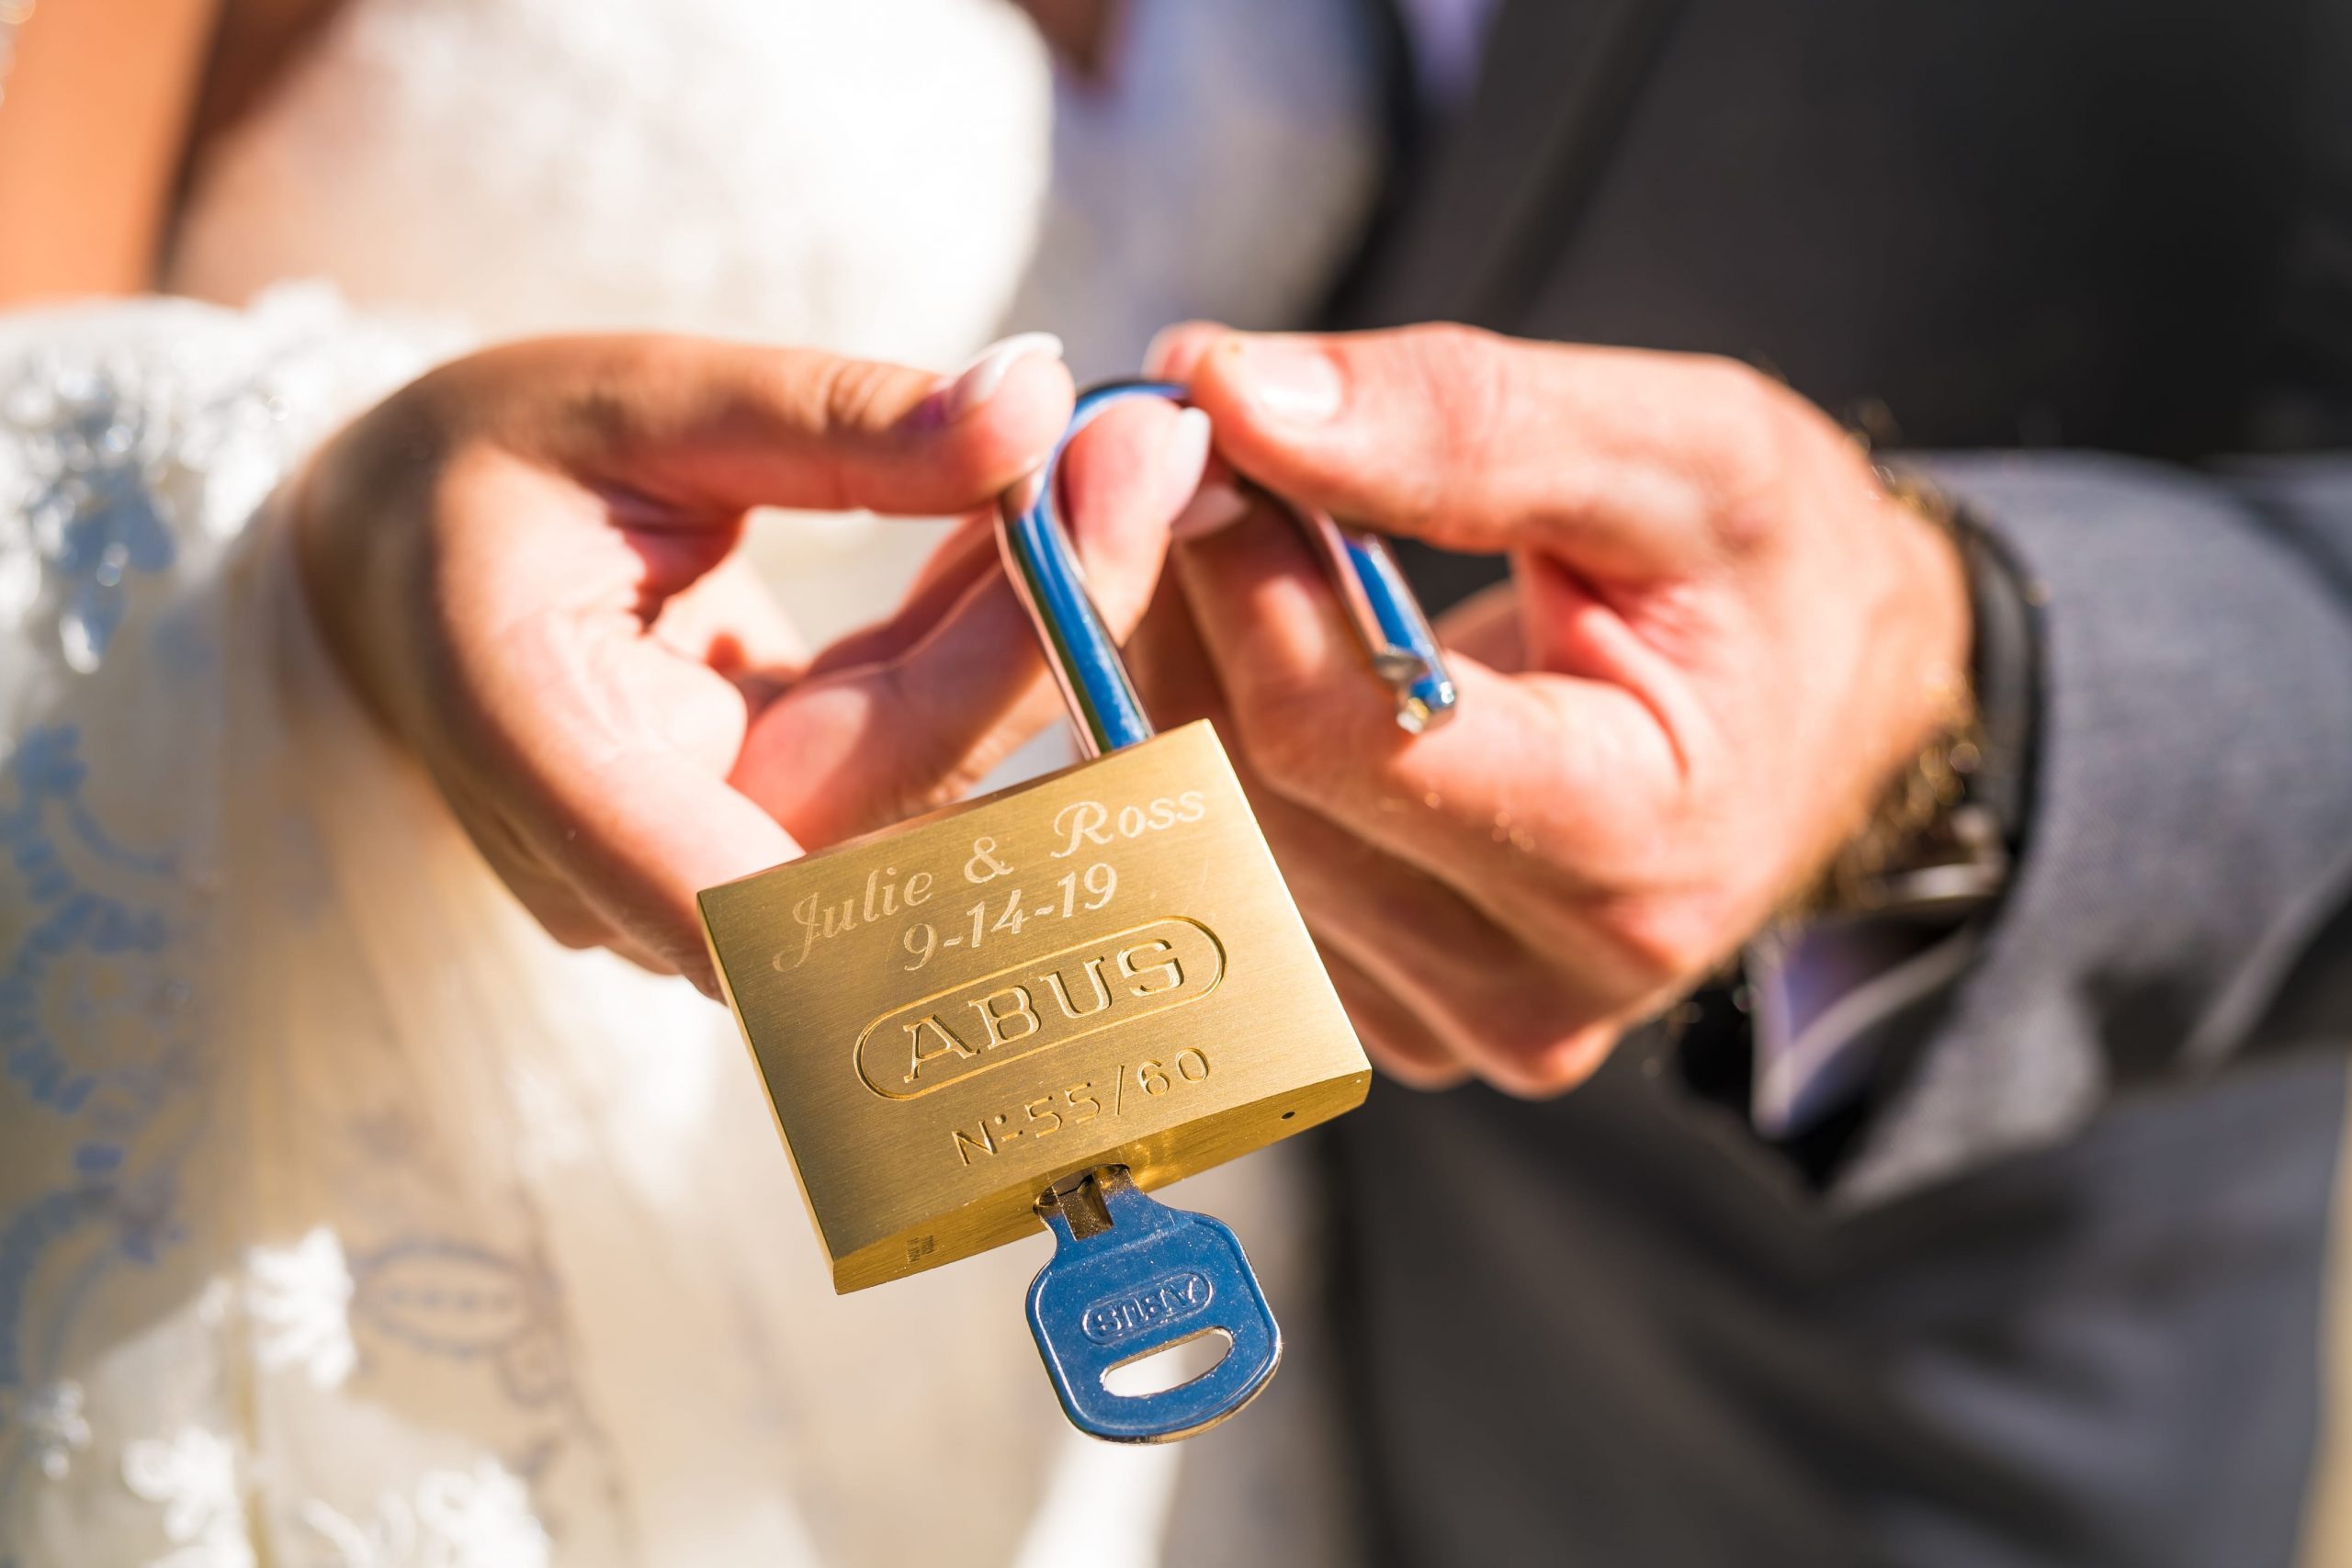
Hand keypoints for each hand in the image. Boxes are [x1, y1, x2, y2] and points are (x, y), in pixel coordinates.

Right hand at [296, 333, 1204, 989]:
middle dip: (1049, 630)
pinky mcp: (772, 853)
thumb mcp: (627, 402)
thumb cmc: (478, 471)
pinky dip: (996, 638)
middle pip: (897, 802)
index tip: (1093, 592)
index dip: (948, 755)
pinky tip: (1056, 517)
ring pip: (937, 787)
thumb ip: (823, 422)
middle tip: (1146, 450)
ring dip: (1045, 627)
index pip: (759, 870)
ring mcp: (704, 884)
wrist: (403, 561)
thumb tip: (1031, 403)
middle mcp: (627, 868)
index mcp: (537, 755)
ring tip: (1120, 459)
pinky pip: (923, 756)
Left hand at [1131, 324, 1968, 1094]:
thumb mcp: (1688, 451)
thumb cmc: (1779, 573)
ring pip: (1203, 837)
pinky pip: (1224, 871)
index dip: (1239, 574)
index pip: (1344, 738)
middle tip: (1158, 448)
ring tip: (1222, 524)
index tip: (1198, 427)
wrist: (1835, 707)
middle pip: (1244, 797)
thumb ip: (1466, 422)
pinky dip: (1195, 733)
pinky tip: (1243, 636)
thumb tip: (1235, 394)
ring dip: (1168, 661)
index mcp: (1637, 861)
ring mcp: (1454, 1021)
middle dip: (1172, 604)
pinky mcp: (1392, 1015)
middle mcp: (1534, 988)